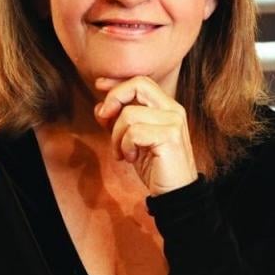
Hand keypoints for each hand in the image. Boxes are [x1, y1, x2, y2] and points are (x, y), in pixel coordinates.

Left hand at [94, 76, 197, 195]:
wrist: (175, 193)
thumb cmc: (155, 166)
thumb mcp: (133, 140)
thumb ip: (120, 121)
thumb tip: (101, 107)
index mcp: (166, 107)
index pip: (140, 81)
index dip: (117, 83)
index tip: (99, 86)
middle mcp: (173, 110)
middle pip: (138, 85)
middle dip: (114, 99)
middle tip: (105, 119)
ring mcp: (173, 122)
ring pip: (129, 114)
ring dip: (116, 135)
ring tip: (122, 152)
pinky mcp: (169, 136)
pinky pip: (133, 132)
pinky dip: (125, 146)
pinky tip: (131, 158)